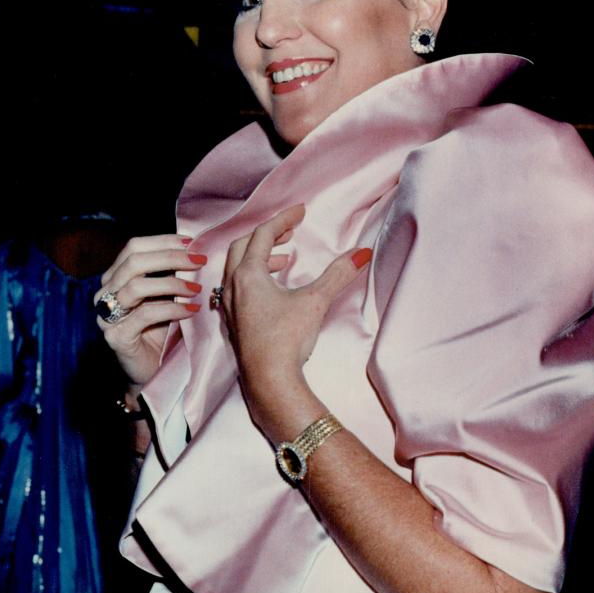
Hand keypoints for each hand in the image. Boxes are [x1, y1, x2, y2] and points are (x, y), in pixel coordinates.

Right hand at [95, 234, 206, 387]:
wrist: (151, 372)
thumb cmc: (161, 332)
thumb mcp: (166, 296)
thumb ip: (170, 274)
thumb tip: (194, 249)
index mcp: (116, 278)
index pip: (133, 247)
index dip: (162, 241)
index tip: (191, 242)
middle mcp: (106, 293)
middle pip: (134, 262)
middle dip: (170, 257)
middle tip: (199, 261)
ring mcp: (107, 315)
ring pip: (136, 286)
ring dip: (172, 284)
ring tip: (197, 289)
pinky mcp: (116, 337)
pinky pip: (144, 315)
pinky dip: (172, 309)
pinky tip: (192, 310)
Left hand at [220, 205, 371, 429]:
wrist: (269, 381)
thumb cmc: (287, 339)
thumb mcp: (315, 301)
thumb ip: (337, 274)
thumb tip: (361, 253)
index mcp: (248, 275)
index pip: (262, 234)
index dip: (283, 219)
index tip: (300, 211)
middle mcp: (233, 287)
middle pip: (243, 247)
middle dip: (267, 236)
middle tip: (289, 233)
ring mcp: (231, 307)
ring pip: (237, 270)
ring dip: (259, 259)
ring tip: (283, 260)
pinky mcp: (235, 325)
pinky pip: (237, 290)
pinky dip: (253, 280)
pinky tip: (272, 293)